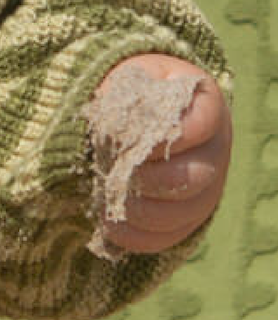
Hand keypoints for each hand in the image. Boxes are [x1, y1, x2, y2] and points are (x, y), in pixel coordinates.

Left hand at [90, 53, 230, 254]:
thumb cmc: (132, 93)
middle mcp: (215, 152)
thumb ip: (124, 94)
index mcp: (206, 109)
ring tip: (105, 193)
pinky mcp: (187, 219)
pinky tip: (109, 219)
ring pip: (179, 214)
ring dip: (135, 208)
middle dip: (143, 178)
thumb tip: (113, 129)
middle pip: (190, 179)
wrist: (135, 117)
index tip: (125, 136)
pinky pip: (166, 238)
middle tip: (112, 168)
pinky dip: (133, 234)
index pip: (197, 126)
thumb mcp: (128, 80)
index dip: (159, 137)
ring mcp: (206, 190)